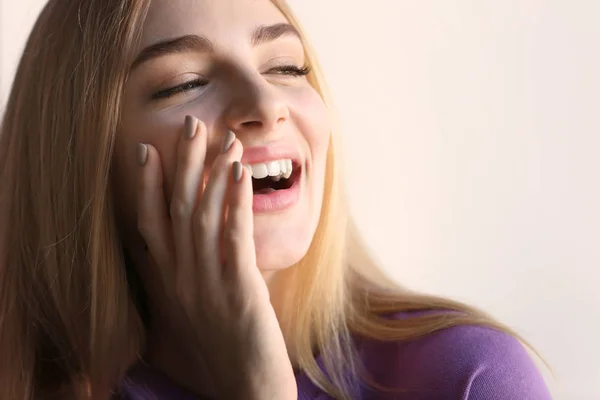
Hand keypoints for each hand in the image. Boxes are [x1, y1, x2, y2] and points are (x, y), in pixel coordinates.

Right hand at [136, 116, 296, 399]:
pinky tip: (240, 174)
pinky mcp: (238, 289)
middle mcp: (181, 278)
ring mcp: (206, 282)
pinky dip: (235, 202)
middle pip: (177, 209)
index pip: (150, 224)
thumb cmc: (222, 351)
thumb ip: (189, 278)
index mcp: (169, 282)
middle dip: (183, 164)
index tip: (146, 150)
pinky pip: (233, 237)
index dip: (148, 185)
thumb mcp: (195, 311)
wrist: (243, 389)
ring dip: (213, 172)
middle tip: (191, 124)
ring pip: (203, 216)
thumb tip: (195, 247)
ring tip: (223, 138)